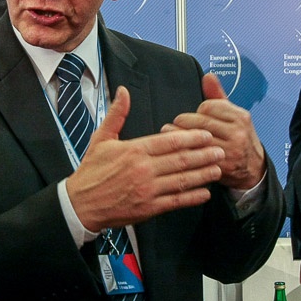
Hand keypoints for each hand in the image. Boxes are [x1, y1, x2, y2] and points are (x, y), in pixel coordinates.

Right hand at [66, 86, 224, 231]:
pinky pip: (175, 201)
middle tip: (220, 149)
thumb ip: (117, 114)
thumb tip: (123, 91)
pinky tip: (204, 193)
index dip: (191, 137)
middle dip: (204, 154)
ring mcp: (147, 190)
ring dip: (203, 174)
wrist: (81, 204)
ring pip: (182, 180)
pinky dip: (192, 197)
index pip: (169, 141)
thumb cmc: (91, 171)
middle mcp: (143, 169)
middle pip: (181, 159)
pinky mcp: (148, 208)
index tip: (206, 134)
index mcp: (134, 150)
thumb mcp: (101, 138)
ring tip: (218, 168)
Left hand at [161, 73, 265, 189]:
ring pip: (197, 138)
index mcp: (240, 116)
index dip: (196, 111)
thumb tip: (208, 76)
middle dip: (184, 123)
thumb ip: (217, 95)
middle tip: (175, 124)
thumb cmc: (238, 137)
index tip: (192, 116)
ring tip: (169, 133)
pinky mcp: (223, 165)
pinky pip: (198, 155)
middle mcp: (238, 132)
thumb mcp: (232, 115)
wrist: (253, 167)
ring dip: (179, 136)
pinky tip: (179, 148)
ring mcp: (231, 149)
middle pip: (200, 122)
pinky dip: (185, 150)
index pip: (208, 106)